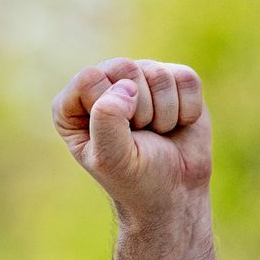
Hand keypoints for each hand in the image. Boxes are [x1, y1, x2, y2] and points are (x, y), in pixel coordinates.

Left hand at [52, 58, 210, 220]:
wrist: (174, 191)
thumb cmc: (134, 178)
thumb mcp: (111, 158)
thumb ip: (106, 121)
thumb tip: (125, 87)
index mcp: (72, 106)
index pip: (89, 78)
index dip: (108, 107)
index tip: (115, 137)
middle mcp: (104, 86)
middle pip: (125, 67)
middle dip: (139, 109)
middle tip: (138, 135)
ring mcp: (140, 80)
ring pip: (158, 74)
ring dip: (164, 114)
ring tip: (156, 133)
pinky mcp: (173, 80)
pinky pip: (186, 79)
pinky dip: (187, 109)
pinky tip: (176, 125)